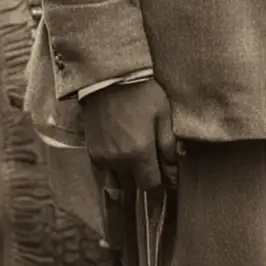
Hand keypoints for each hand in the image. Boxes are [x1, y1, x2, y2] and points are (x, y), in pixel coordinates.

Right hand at [79, 77, 177, 193]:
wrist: (108, 77)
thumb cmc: (142, 94)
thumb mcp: (163, 116)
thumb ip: (168, 148)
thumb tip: (174, 173)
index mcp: (138, 153)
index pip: (151, 186)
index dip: (162, 188)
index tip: (168, 187)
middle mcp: (118, 161)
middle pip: (134, 188)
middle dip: (145, 187)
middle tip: (154, 185)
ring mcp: (102, 158)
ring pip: (118, 185)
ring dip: (129, 185)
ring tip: (136, 183)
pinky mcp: (91, 152)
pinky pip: (104, 175)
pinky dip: (113, 178)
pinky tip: (121, 174)